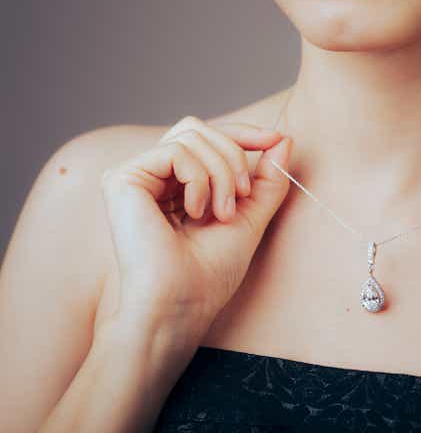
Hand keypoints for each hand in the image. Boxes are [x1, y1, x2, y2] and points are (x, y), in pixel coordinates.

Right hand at [98, 116, 291, 355]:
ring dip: (221, 173)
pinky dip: (199, 179)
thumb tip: (284, 138)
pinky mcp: (122, 178)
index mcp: (176, 184)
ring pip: (191, 135)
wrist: (181, 304)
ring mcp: (135, 175)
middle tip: (243, 197)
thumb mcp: (251, 216)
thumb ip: (268, 179)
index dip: (243, 133)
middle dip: (233, 156)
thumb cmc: (210, 272)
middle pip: (198, 129)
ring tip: (221, 213)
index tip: (275, 139)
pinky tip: (196, 212)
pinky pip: (177, 151)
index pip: (207, 138)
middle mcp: (151, 176)